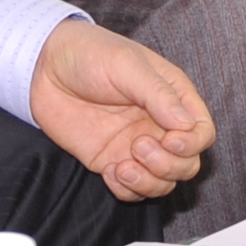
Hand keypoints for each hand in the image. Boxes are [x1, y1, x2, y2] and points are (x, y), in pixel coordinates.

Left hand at [29, 18, 213, 200]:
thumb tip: (185, 125)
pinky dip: (127, 190)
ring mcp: (135, 146)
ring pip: (163, 182)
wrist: (44, 68)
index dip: (192, 144)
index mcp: (172, 97)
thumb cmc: (89, 54)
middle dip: (169, 165)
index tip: (169, 140)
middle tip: (138, 146)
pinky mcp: (112, 161)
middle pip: (187, 163)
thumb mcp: (127, 65)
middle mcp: (159, 124)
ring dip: (149, 182)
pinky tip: (110, 172)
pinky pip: (132, 190)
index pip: (201, 132)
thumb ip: (158, 94)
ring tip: (122, 165)